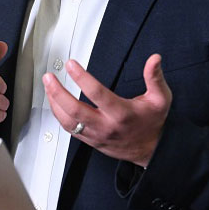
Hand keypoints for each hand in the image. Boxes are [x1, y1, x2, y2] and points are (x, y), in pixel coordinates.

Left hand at [44, 53, 172, 166]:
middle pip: (75, 110)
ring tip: (48, 87)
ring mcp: (96, 135)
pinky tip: (55, 104)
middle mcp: (106, 125)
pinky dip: (59, 115)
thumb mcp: (160, 99)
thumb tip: (154, 60)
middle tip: (49, 77)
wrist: (150, 150)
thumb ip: (155, 78)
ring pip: (68, 121)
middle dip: (58, 92)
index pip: (97, 93)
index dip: (81, 77)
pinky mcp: (90, 141)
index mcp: (122, 113)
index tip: (71, 64)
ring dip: (54, 103)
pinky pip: (69, 129)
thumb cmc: (153, 123)